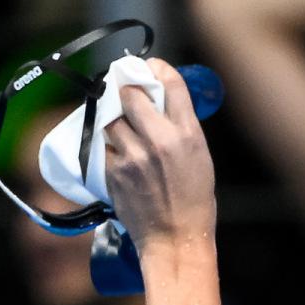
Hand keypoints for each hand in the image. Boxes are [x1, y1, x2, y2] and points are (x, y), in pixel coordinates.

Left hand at [101, 59, 218, 246]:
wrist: (175, 237)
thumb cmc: (194, 200)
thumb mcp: (201, 158)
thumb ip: (182, 129)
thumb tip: (161, 104)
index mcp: (189, 135)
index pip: (170, 84)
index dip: (157, 69)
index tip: (149, 67)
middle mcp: (160, 140)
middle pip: (130, 95)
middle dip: (125, 93)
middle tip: (125, 96)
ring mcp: (133, 155)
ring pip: (111, 120)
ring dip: (115, 121)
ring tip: (123, 131)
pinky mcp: (113, 170)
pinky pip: (104, 145)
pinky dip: (109, 146)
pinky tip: (120, 155)